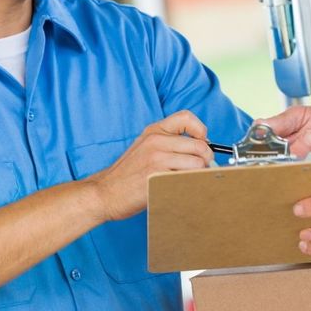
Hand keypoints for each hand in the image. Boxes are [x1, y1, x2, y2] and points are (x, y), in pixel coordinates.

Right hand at [90, 110, 212, 221]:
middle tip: (202, 169)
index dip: (200, 130)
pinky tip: (181, 189)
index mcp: (154, 131)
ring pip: (198, 164)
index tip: (202, 143)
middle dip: (206, 160)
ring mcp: (157, 160)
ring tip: (190, 180)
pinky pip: (188, 180)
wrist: (104, 193)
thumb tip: (202, 148)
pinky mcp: (158, 179)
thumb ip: (169, 143)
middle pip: (200, 146)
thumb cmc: (128, 174)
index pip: (187, 117)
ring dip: (199, 175)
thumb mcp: (146, 147)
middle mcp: (156, 141)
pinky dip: (190, 185)